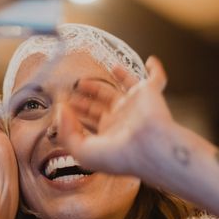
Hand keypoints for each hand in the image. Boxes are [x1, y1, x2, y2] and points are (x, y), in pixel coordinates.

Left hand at [58, 56, 175, 179]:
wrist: (148, 149)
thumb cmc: (119, 156)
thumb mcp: (83, 151)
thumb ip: (66, 133)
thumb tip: (61, 111)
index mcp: (108, 132)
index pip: (90, 119)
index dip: (76, 112)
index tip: (63, 104)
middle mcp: (123, 118)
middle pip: (103, 102)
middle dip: (88, 95)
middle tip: (73, 88)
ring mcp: (136, 104)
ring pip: (124, 86)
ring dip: (112, 79)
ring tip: (101, 72)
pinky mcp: (151, 93)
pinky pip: (156, 78)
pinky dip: (155, 69)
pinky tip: (151, 62)